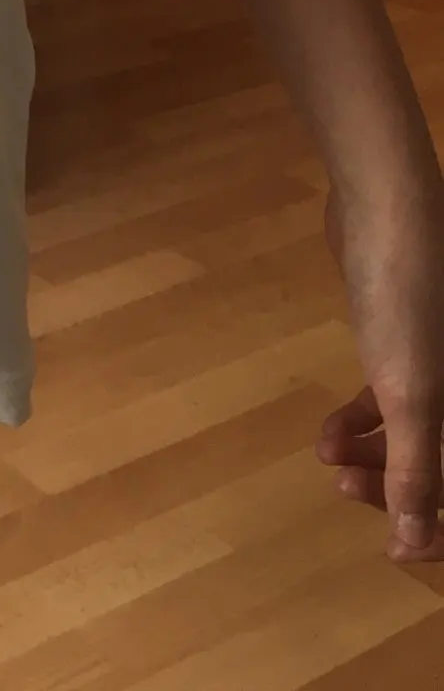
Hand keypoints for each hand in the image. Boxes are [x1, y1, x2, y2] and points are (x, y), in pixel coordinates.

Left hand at [318, 181, 443, 561]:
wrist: (388, 207)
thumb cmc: (410, 303)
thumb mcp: (413, 395)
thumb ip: (418, 475)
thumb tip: (414, 552)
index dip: (435, 525)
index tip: (393, 544)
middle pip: (443, 465)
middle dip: (396, 488)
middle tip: (344, 487)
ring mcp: (440, 365)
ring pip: (415, 434)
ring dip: (373, 456)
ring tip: (328, 459)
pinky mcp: (409, 340)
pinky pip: (394, 400)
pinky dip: (362, 420)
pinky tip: (327, 431)